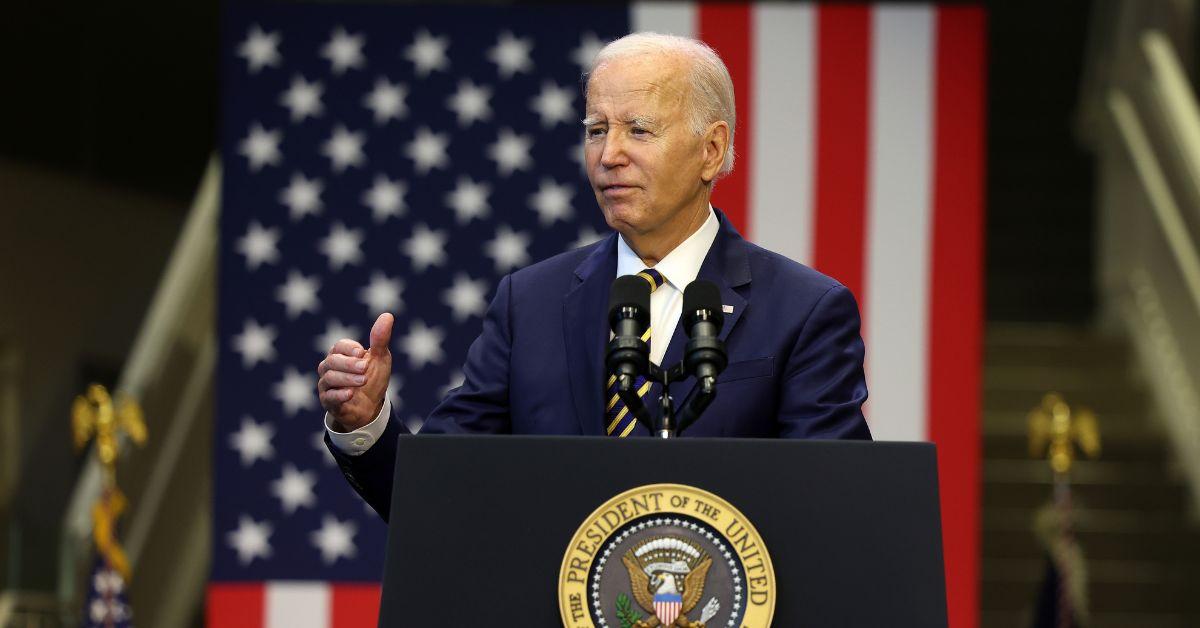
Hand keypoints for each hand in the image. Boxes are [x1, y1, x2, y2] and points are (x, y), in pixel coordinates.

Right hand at [318, 313, 392, 431]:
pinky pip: (328, 397)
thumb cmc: (373, 378)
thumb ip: (380, 339)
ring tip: (363, 380)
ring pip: (329, 378)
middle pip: (332, 361)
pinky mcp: (328, 402)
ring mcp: (327, 385)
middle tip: (365, 367)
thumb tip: (388, 315)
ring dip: (347, 379)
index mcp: (341, 354)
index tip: (361, 352)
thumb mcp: (380, 358)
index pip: (339, 346)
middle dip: (349, 364)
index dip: (348, 348)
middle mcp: (329, 367)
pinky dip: (339, 395)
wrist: (371, 406)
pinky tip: (350, 394)